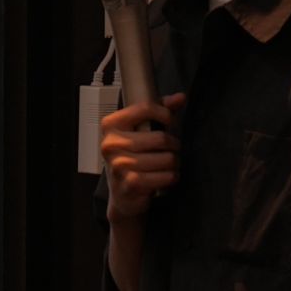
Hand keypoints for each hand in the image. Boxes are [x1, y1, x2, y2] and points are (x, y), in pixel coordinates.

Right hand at [100, 92, 185, 220]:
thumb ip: (160, 111)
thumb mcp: (142, 130)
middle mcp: (111, 143)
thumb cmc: (133, 157)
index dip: (165, 113)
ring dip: (173, 163)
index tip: (170, 121)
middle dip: (173, 145)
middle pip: (160, 138)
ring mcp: (119, 165)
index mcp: (111, 125)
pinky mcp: (130, 183)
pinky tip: (164, 177)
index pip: (144, 108)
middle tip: (170, 150)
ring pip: (166, 158)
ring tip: (167, 165)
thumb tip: (180, 97)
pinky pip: (165, 176)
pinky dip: (171, 177)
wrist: (123, 193)